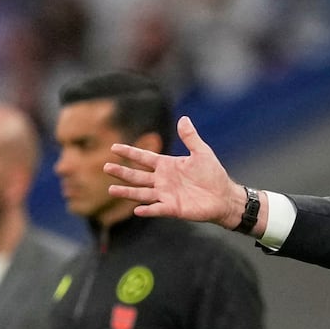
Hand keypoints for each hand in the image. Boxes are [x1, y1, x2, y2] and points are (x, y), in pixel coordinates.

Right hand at [105, 116, 248, 230]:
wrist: (224, 196)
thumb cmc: (213, 174)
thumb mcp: (202, 152)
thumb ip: (190, 137)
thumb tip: (184, 118)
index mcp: (167, 165)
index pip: (144, 157)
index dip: (129, 152)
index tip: (114, 148)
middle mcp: (162, 180)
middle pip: (137, 176)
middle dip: (122, 172)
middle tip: (106, 167)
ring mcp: (166, 195)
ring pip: (141, 193)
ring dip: (127, 192)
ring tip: (111, 190)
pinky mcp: (173, 208)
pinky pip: (157, 209)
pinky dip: (148, 210)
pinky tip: (137, 210)